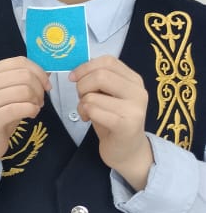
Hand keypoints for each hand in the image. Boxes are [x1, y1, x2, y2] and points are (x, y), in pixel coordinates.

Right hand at [0, 57, 48, 188]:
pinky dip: (32, 110)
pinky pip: (22, 108)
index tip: (46, 85)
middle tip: (40, 100)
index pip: (19, 61)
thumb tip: (47, 71)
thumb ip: (22, 80)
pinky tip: (31, 115)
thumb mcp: (7, 93)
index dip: (38, 71)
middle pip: (24, 75)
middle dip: (39, 88)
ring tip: (35, 108)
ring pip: (24, 90)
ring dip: (36, 100)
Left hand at [71, 55, 152, 189]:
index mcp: (134, 80)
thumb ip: (99, 79)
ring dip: (81, 103)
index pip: (107, 61)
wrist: (128, 151)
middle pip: (100, 75)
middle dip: (82, 86)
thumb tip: (78, 68)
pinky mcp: (126, 125)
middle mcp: (138, 92)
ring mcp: (134, 109)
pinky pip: (93, 110)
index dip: (86, 67)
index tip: (74, 77)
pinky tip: (88, 120)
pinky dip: (84, 113)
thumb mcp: (108, 95)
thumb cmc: (113, 119)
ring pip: (93, 95)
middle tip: (82, 98)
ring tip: (87, 112)